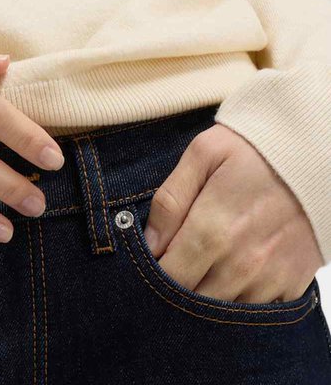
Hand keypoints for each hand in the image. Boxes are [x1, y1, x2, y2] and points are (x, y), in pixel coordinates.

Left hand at [142, 122, 321, 301]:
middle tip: (178, 263)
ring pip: (225, 312)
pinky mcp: (292, 285)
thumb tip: (150, 243)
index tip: (154, 260)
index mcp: (212, 228)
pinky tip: (235, 275)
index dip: (155, 273)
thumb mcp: (203, 155)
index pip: (170, 276)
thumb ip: (171, 199)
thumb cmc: (253, 151)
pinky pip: (258, 313)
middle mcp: (241, 262)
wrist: (314, 157)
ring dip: (210, 298)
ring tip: (206, 267)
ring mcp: (269, 278)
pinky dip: (242, 301)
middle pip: (194, 301)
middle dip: (178, 289)